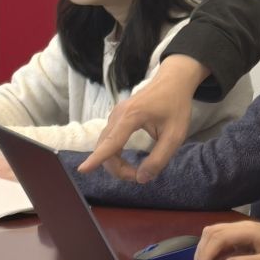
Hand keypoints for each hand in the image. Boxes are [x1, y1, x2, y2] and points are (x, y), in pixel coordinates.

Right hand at [77, 54, 209, 181]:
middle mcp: (117, 115)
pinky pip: (108, 140)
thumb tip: (142, 179)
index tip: (82, 169)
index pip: (111, 142)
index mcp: (132, 116)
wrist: (173, 81)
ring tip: (136, 172)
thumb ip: (159, 159)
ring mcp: (114, 115)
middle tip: (140, 177)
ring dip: (115, 163)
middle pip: (105, 147)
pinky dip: (114, 154)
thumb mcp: (175, 136)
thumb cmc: (176, 106)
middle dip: (117, 169)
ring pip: (105, 145)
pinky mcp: (116, 118)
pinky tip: (126, 162)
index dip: (97, 158)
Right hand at [192, 222, 259, 259]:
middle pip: (212, 233)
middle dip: (200, 251)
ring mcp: (243, 229)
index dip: (205, 254)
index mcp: (248, 231)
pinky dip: (213, 247)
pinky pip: (222, 237)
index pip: (218, 239)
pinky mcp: (244, 234)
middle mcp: (243, 226)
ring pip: (215, 233)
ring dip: (205, 248)